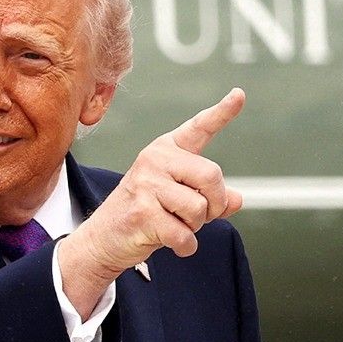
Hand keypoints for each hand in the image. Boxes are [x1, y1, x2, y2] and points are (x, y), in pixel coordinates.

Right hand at [58, 89, 246, 313]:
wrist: (103, 238)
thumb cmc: (145, 214)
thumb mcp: (179, 199)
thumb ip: (209, 196)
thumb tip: (237, 200)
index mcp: (167, 149)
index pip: (199, 128)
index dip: (222, 112)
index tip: (239, 95)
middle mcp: (156, 159)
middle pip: (212, 176)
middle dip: (215, 204)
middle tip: (202, 217)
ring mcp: (146, 184)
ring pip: (199, 208)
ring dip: (196, 227)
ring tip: (176, 226)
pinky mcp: (142, 212)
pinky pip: (184, 234)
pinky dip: (186, 246)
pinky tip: (174, 245)